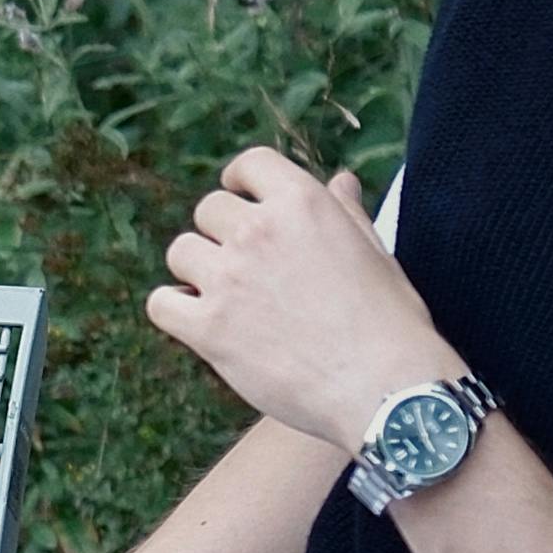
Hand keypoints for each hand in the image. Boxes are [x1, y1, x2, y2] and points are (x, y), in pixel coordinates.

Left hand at [143, 144, 448, 455]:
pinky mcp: (209, 329)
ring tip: (223, 295)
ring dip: (197, 269)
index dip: (240, 180)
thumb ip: (347, 214)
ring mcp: (229, 279)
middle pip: (209, 210)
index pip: (250, 165)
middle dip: (222, 232)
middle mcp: (259, 232)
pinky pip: (162, 303)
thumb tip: (340, 181)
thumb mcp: (376, 253)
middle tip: (243, 265)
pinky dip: (174, 309)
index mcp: (302, 204)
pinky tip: (198, 320)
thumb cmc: (391, 322)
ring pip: (181, 252)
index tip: (240, 197)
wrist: (385, 387)